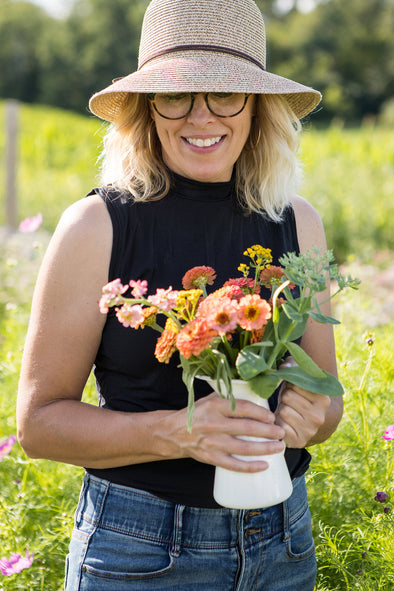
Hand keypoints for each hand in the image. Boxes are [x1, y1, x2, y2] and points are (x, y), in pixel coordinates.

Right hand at [165, 392, 285, 472]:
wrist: (173, 433)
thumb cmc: (198, 414)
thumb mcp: (210, 399)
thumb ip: (230, 396)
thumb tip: (256, 392)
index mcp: (215, 406)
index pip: (242, 408)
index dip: (260, 413)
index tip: (272, 416)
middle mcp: (213, 424)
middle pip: (246, 428)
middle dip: (268, 431)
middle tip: (281, 432)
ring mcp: (212, 443)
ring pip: (243, 447)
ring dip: (264, 448)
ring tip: (279, 447)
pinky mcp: (210, 457)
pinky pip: (233, 464)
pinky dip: (250, 467)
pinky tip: (264, 465)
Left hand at [275, 358, 330, 447]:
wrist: (304, 425)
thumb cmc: (298, 397)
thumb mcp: (298, 381)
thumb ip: (293, 367)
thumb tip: (285, 366)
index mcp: (323, 399)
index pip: (296, 383)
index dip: (290, 384)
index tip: (294, 388)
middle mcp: (319, 416)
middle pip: (288, 396)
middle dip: (285, 397)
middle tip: (290, 403)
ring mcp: (310, 430)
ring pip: (283, 411)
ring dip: (281, 410)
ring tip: (288, 412)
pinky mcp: (299, 441)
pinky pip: (280, 427)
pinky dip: (279, 424)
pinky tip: (285, 424)